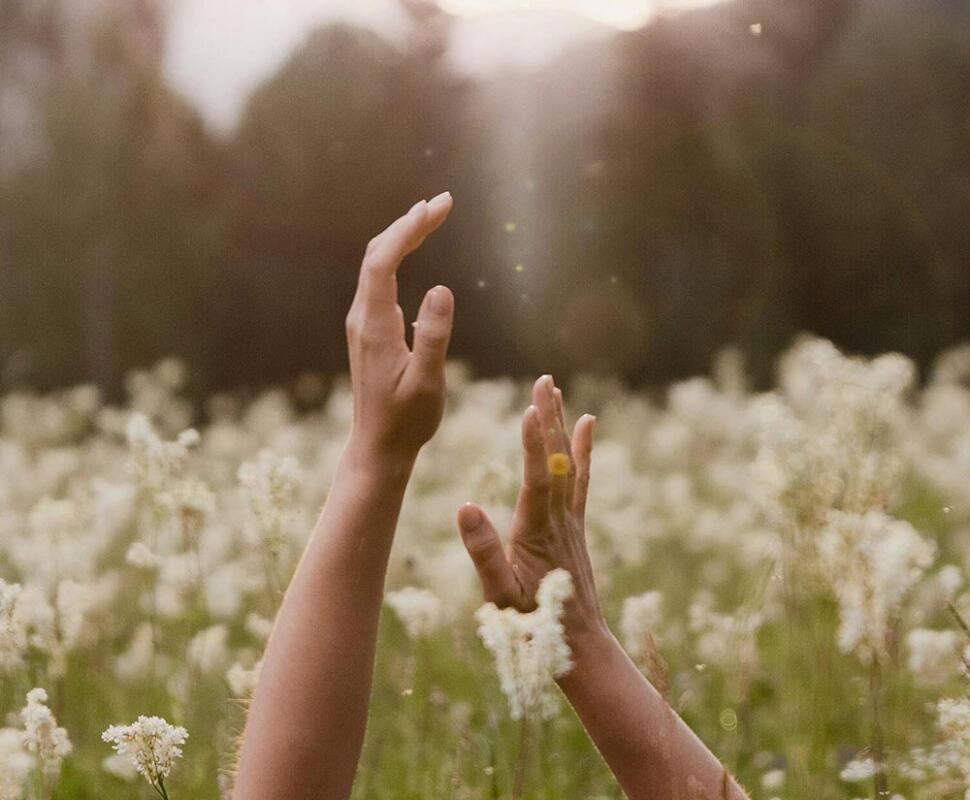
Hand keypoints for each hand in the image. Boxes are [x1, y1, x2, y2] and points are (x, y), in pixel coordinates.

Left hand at [345, 193, 453, 464]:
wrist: (378, 448)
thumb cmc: (406, 421)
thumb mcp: (426, 382)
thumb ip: (434, 336)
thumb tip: (442, 288)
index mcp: (374, 326)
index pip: (383, 261)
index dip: (408, 229)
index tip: (437, 207)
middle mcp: (362, 318)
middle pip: (377, 254)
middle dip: (408, 224)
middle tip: (443, 202)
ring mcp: (363, 324)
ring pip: (376, 265)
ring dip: (402, 236)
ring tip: (429, 214)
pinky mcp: (369, 331)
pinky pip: (379, 280)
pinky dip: (397, 256)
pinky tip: (411, 250)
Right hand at [457, 375, 605, 640]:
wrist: (582, 646)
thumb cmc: (533, 625)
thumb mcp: (500, 596)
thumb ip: (485, 553)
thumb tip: (465, 508)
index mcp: (536, 533)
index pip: (538, 479)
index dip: (534, 444)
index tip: (531, 408)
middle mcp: (559, 520)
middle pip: (556, 461)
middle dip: (548, 419)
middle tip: (544, 381)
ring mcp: (571, 520)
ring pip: (568, 464)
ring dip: (561, 425)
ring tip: (556, 390)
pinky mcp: (575, 525)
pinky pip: (581, 479)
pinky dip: (583, 449)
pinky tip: (586, 425)